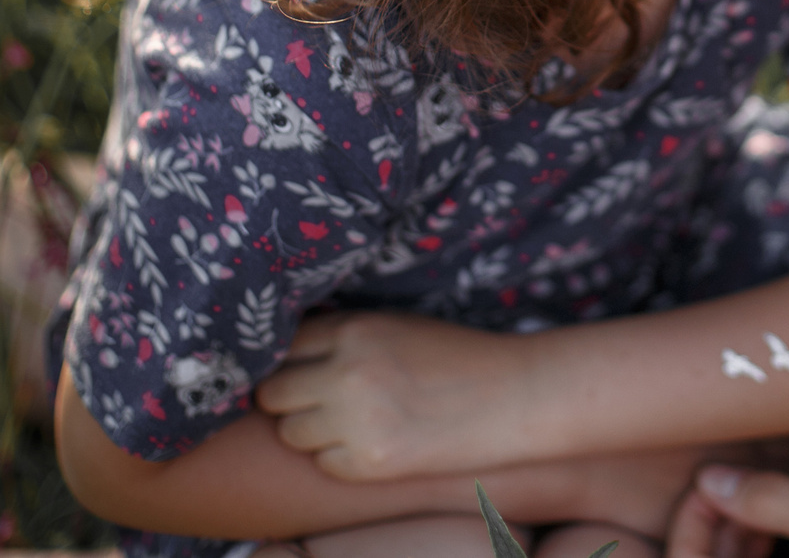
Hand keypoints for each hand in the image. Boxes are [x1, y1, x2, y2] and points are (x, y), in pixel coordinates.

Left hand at [257, 310, 536, 479]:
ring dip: (312, 431)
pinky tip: (377, 443)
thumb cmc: (455, 356)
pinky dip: (342, 458)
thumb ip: (343, 337)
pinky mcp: (370, 462)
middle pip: (273, 393)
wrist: (515, 396)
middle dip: (292, 398)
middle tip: (325, 400)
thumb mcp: (396, 326)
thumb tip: (281, 356)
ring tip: (355, 422)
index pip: (282, 346)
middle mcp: (347, 372)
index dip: (292, 360)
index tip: (305, 370)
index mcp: (355, 329)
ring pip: (290, 433)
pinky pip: (324, 464)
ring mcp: (356, 420)